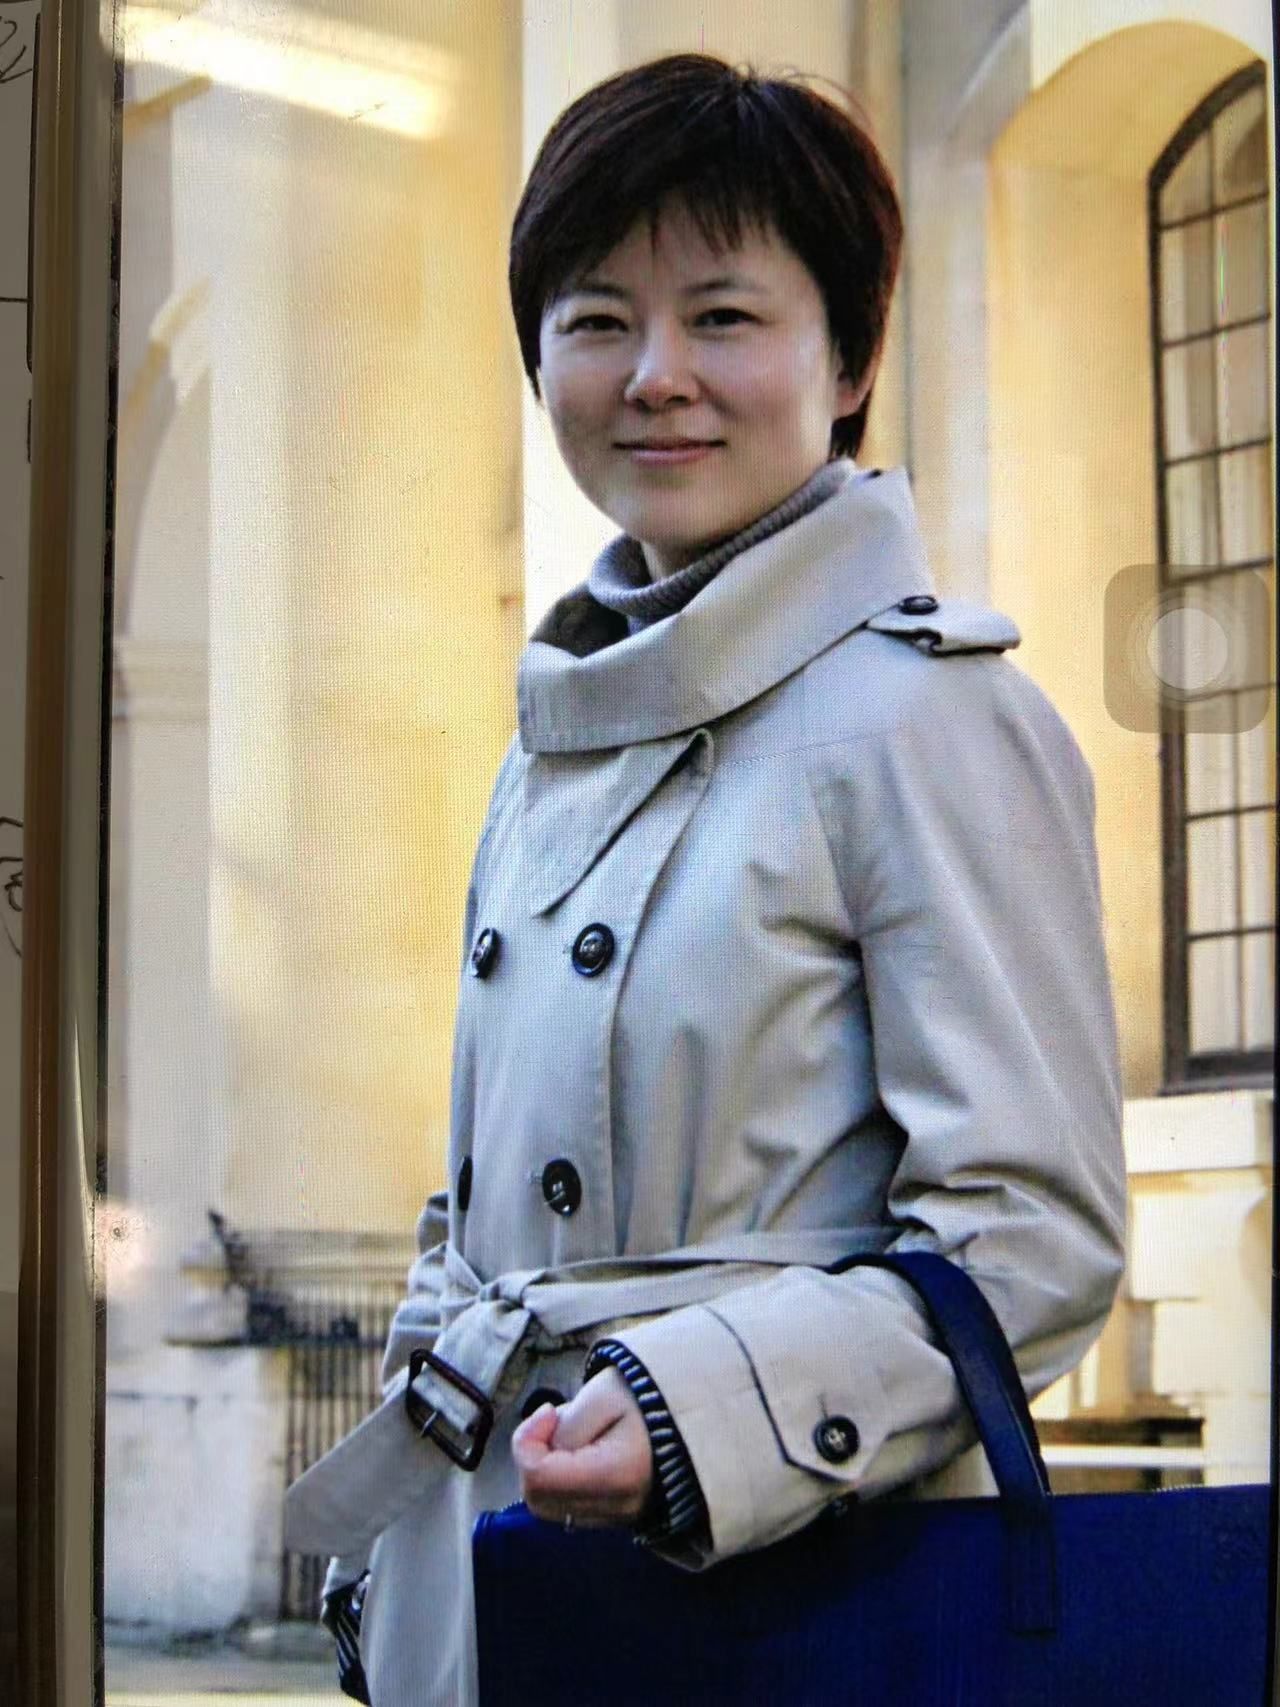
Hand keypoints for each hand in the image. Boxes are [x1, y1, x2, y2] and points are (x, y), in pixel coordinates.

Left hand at [511, 1367, 653, 1527]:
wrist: (694, 1418)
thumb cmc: (650, 1400)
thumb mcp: (603, 1395)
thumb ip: (565, 1427)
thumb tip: (541, 1451)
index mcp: (615, 1476)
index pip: (538, 1477)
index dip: (527, 1441)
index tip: (548, 1411)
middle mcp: (615, 1509)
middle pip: (537, 1498)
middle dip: (534, 1455)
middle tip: (556, 1420)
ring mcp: (617, 1520)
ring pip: (549, 1506)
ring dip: (546, 1467)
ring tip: (574, 1433)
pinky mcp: (615, 1518)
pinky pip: (568, 1507)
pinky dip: (561, 1480)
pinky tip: (584, 1451)